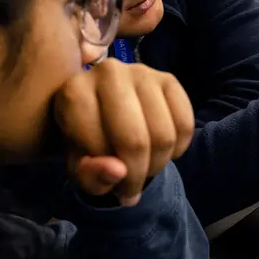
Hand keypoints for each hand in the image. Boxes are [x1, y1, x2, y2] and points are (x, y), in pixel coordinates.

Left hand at [54, 59, 194, 205]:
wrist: (105, 114)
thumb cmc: (87, 143)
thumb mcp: (80, 168)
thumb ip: (91, 176)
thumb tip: (118, 171)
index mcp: (73, 94)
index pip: (100, 146)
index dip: (109, 175)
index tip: (111, 185)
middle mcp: (107, 73)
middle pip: (135, 141)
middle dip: (138, 174)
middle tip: (133, 186)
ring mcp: (142, 72)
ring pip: (164, 135)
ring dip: (158, 164)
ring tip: (146, 168)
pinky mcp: (168, 78)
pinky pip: (185, 124)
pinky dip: (178, 148)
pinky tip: (164, 150)